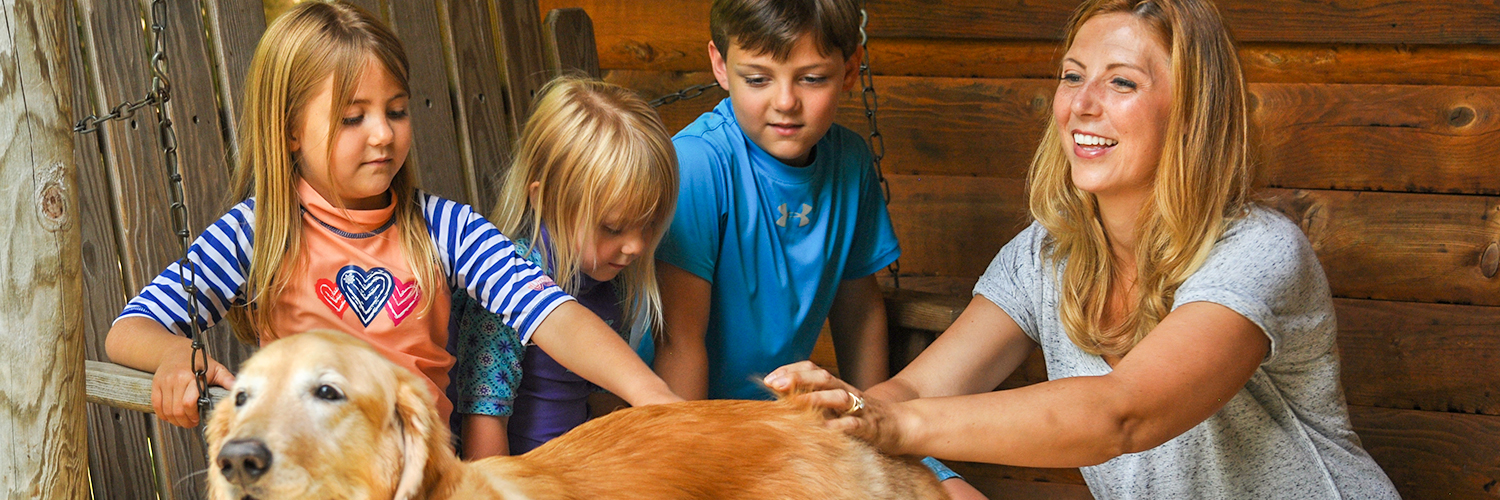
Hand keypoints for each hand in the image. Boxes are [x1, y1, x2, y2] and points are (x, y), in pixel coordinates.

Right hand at [151, 346, 234, 427]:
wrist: (176, 351)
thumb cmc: (198, 361)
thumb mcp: (216, 368)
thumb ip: (227, 380)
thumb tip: (238, 390)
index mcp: (191, 376)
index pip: (189, 402)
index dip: (193, 415)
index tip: (198, 419)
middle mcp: (175, 380)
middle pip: (177, 409)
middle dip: (185, 421)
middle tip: (191, 423)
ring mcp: (164, 383)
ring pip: (166, 410)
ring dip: (175, 420)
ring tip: (183, 421)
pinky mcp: (155, 385)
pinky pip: (157, 406)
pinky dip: (163, 415)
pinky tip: (171, 416)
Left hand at [763, 361, 914, 454]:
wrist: (901, 425)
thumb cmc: (861, 416)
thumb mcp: (835, 406)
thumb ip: (813, 400)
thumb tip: (779, 395)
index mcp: (837, 386)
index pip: (812, 370)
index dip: (791, 371)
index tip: (768, 379)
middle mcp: (847, 392)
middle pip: (823, 378)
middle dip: (797, 378)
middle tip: (775, 383)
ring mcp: (859, 408)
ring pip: (838, 397)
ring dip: (816, 397)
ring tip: (795, 402)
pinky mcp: (870, 427)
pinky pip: (855, 424)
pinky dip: (840, 426)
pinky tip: (825, 430)